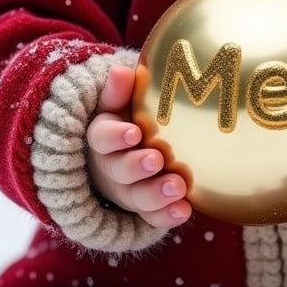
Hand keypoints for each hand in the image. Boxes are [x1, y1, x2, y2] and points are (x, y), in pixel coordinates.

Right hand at [86, 64, 191, 229]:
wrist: (121, 157)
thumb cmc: (126, 120)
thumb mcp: (119, 103)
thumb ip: (118, 90)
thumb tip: (122, 71)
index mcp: (103, 137)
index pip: (102, 137)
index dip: (115, 136)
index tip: (134, 132)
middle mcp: (112, 166)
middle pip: (119, 170)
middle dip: (136, 166)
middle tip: (156, 160)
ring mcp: (128, 190)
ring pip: (137, 196)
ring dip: (155, 194)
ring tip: (177, 187)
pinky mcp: (144, 208)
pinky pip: (153, 216)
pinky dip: (167, 216)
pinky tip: (184, 211)